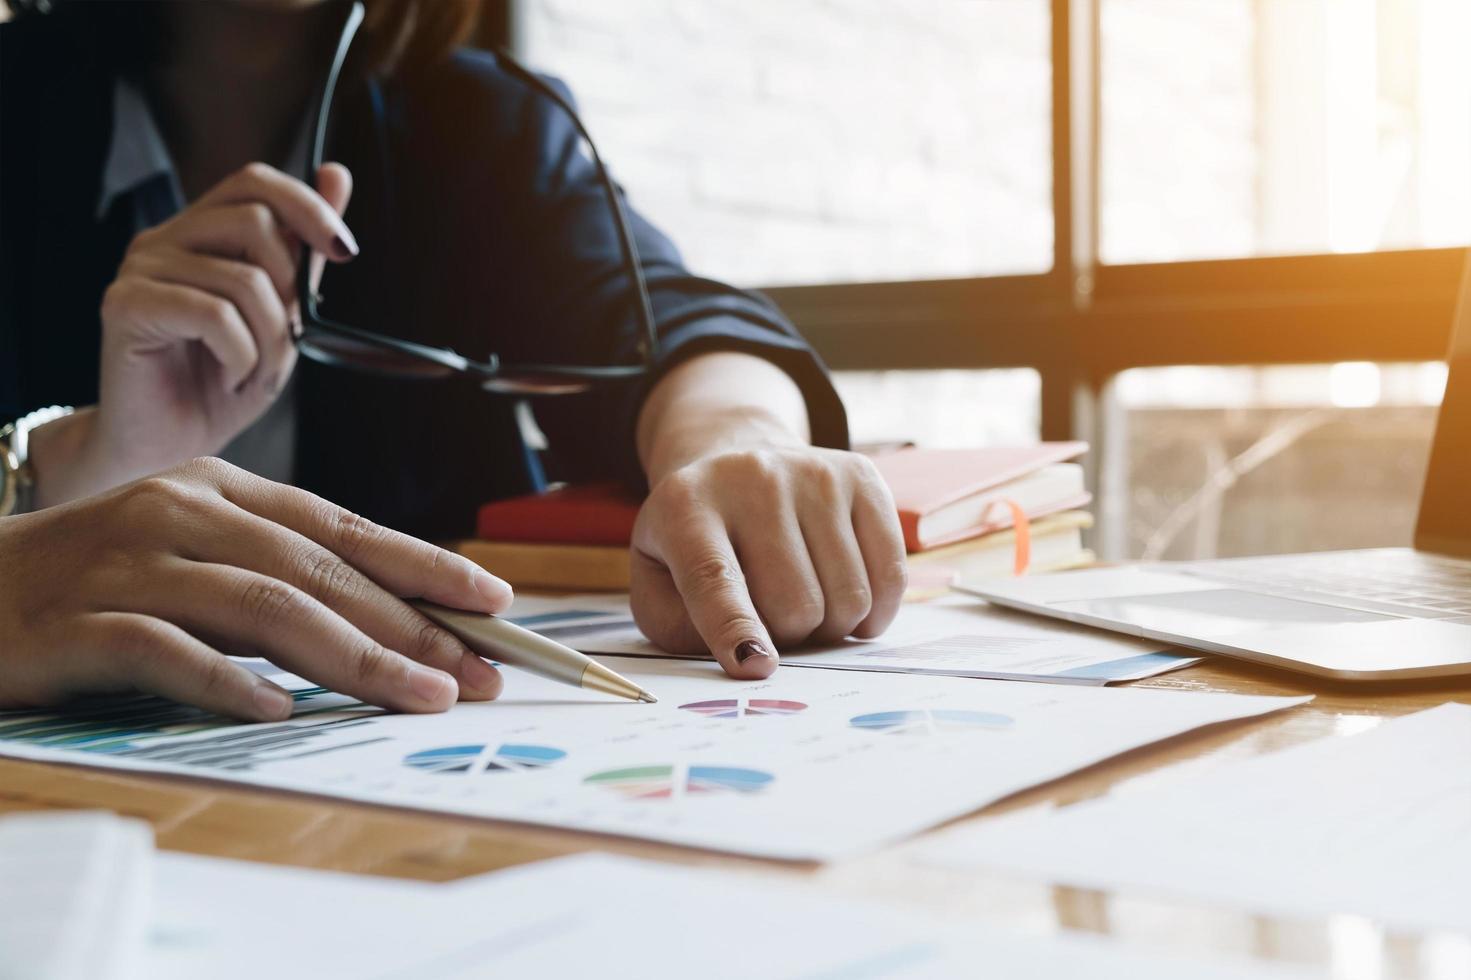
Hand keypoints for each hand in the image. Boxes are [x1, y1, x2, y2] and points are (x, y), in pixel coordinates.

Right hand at [0, 458, 512, 719]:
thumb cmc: (98, 577)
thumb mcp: (196, 549)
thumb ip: (276, 573)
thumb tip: (390, 620)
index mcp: (220, 489)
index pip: (343, 528)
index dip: (425, 565)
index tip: (495, 603)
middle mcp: (181, 512)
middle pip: (319, 570)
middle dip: (412, 624)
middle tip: (482, 671)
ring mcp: (128, 565)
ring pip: (262, 607)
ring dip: (352, 657)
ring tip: (418, 695)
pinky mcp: (76, 625)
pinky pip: (164, 651)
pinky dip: (228, 682)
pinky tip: (280, 712)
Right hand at [87, 162, 356, 490]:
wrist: (168, 449)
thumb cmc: (219, 384)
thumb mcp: (280, 316)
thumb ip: (304, 251)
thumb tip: (336, 173)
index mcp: (201, 232)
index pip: (255, 181)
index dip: (308, 206)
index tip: (345, 251)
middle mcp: (164, 239)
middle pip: (256, 223)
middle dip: (291, 292)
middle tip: (282, 341)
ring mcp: (140, 269)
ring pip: (245, 278)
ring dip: (270, 339)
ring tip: (251, 372)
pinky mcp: (125, 305)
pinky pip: (214, 314)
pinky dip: (240, 356)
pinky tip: (229, 378)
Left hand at [630, 445, 907, 678]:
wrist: (734, 467)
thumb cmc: (694, 546)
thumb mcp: (658, 584)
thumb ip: (681, 629)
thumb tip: (746, 658)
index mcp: (685, 505)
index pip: (715, 577)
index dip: (736, 628)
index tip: (756, 666)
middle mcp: (752, 477)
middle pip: (795, 603)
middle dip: (789, 636)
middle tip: (773, 620)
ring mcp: (813, 473)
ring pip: (848, 596)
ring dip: (830, 625)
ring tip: (804, 600)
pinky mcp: (861, 476)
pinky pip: (890, 574)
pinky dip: (874, 610)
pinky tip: (845, 597)